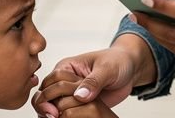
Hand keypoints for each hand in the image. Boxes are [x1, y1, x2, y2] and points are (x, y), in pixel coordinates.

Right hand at [32, 39, 151, 117]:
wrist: (130, 69)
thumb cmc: (118, 61)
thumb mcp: (107, 68)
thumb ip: (94, 81)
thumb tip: (80, 95)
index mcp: (67, 66)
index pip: (49, 83)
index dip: (47, 97)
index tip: (54, 110)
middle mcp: (65, 80)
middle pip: (45, 95)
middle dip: (45, 107)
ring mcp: (70, 93)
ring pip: (51, 106)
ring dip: (51, 114)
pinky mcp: (78, 103)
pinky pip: (65, 112)